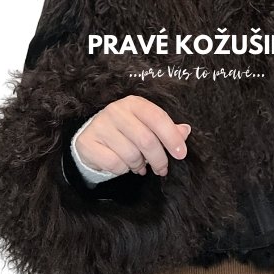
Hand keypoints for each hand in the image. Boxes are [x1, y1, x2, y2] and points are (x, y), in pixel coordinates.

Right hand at [75, 96, 191, 176]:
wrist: (92, 137)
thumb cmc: (125, 132)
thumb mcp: (146, 126)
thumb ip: (167, 129)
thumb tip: (185, 131)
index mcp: (134, 103)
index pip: (157, 118)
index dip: (172, 137)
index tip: (181, 154)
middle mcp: (116, 111)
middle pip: (146, 140)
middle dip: (158, 159)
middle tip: (162, 169)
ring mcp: (100, 126)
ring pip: (131, 154)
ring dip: (139, 165)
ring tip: (139, 165)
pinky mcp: (88, 142)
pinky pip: (115, 163)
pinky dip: (123, 169)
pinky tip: (123, 165)